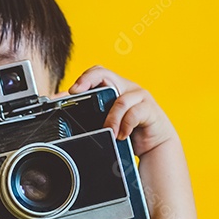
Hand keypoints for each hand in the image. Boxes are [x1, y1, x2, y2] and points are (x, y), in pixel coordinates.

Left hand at [59, 65, 178, 157]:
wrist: (155, 144)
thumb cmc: (129, 131)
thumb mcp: (106, 123)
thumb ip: (89, 116)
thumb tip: (62, 112)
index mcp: (113, 89)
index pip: (96, 73)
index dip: (82, 78)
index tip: (70, 92)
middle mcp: (125, 88)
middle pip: (104, 74)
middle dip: (88, 81)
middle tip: (77, 93)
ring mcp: (139, 97)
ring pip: (119, 100)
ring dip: (110, 119)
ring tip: (108, 132)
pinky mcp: (149, 109)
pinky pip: (135, 113)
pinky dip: (125, 125)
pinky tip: (122, 135)